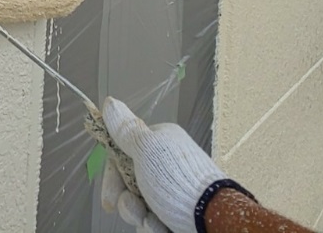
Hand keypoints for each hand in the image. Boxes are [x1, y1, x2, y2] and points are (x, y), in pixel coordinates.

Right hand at [101, 97, 227, 232]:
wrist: (213, 218)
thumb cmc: (179, 181)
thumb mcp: (147, 149)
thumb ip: (125, 130)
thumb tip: (110, 102)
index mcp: (160, 143)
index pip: (123, 155)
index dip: (113, 177)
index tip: (109, 199)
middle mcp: (166, 165)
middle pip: (129, 184)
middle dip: (127, 202)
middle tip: (134, 211)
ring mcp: (172, 191)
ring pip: (140, 205)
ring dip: (140, 217)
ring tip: (152, 221)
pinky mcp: (177, 213)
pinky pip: (154, 221)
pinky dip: (154, 227)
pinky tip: (162, 227)